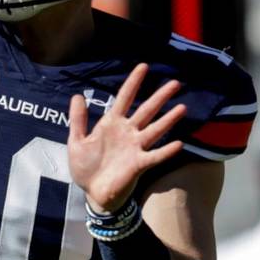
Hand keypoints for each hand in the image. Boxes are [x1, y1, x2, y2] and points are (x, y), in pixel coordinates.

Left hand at [67, 63, 186, 212]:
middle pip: (146, 110)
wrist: (92, 193)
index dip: (133, 83)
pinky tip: (179, 143)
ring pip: (155, 130)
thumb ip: (78, 120)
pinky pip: (155, 156)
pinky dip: (166, 151)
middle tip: (176, 82)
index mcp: (111, 124)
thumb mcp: (76, 141)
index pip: (124, 98)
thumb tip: (77, 95)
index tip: (144, 66)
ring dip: (168, 119)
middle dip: (159, 97)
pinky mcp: (139, 165)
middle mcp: (127, 132)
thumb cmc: (85, 167)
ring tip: (182, 107)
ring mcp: (135, 148)